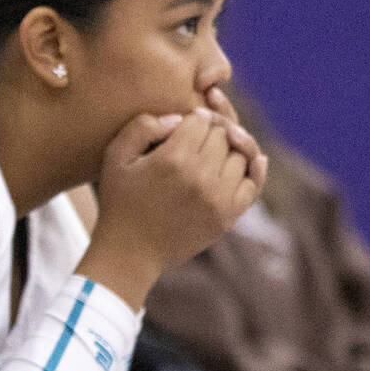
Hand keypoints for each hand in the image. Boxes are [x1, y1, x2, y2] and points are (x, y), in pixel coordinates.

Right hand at [81, 108, 266, 307]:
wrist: (130, 253)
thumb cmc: (119, 202)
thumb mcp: (115, 157)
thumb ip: (142, 126)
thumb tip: (178, 119)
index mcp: (173, 159)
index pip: (201, 120)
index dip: (192, 118)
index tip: (182, 126)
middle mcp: (200, 177)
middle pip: (221, 135)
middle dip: (209, 132)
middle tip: (196, 139)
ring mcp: (218, 198)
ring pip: (239, 156)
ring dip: (227, 151)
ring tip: (210, 155)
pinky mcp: (227, 216)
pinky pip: (253, 183)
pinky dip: (253, 169)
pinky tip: (249, 160)